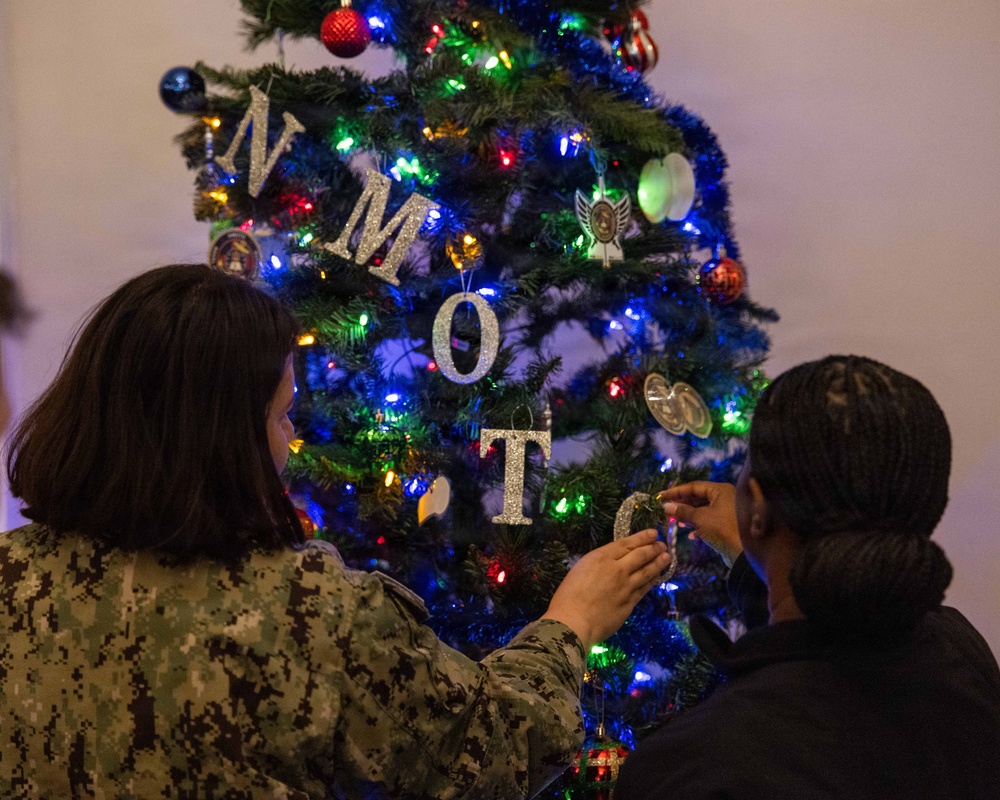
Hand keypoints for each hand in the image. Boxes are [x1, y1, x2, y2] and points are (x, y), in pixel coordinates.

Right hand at [543, 529, 668, 649]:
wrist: (573, 621)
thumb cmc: (568, 595)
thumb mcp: (579, 569)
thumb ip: (598, 563)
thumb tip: (612, 562)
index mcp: (601, 557)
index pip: (627, 543)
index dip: (642, 538)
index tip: (653, 533)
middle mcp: (617, 569)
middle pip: (641, 555)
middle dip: (654, 548)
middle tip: (663, 544)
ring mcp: (626, 586)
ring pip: (647, 571)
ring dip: (658, 563)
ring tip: (667, 557)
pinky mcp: (630, 603)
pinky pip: (645, 589)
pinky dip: (653, 581)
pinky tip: (657, 577)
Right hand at [659, 481, 741, 567]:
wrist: (744, 552)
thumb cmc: (722, 529)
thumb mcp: (700, 518)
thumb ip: (682, 511)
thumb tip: (666, 506)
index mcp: (720, 490)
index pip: (694, 486)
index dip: (677, 491)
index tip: (662, 496)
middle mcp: (724, 498)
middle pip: (698, 497)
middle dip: (682, 504)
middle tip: (667, 510)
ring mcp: (726, 512)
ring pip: (703, 510)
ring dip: (689, 516)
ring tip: (675, 522)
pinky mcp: (727, 525)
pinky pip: (709, 521)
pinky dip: (699, 526)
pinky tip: (691, 535)